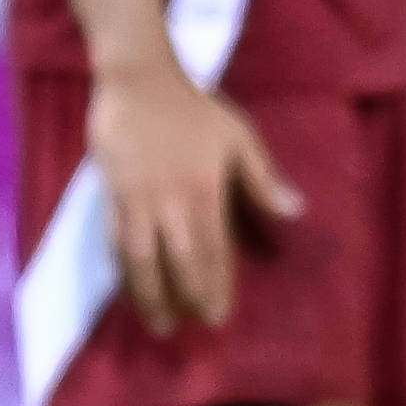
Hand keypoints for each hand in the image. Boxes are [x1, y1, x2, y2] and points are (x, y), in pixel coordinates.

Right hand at [89, 69, 303, 334]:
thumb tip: (296, 212)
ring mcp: (135, 200)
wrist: (137, 80)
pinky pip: (115, 241)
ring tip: (158, 322)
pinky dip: (122, 270)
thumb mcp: (237, 136)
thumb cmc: (191, 108)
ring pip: (140, 259)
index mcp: (203, 190)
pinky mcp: (110, 194)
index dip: (216, 285)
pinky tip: (129, 286)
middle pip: (177, 262)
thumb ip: (264, 178)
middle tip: (193, 325)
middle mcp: (168, 202)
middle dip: (185, 297)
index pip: (212, 250)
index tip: (219, 315)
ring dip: (149, 295)